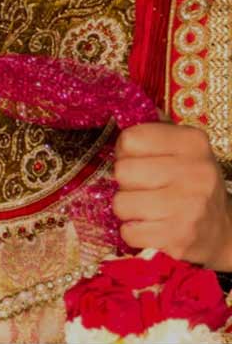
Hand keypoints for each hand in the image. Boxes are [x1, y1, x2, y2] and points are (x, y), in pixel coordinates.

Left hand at [113, 123, 231, 269]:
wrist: (221, 230)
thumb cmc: (190, 185)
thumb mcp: (182, 151)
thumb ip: (154, 131)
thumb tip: (124, 107)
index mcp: (192, 142)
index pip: (130, 139)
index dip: (126, 153)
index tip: (141, 162)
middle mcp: (195, 170)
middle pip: (122, 171)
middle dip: (126, 184)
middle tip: (145, 190)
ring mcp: (189, 205)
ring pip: (121, 203)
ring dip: (128, 211)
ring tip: (149, 210)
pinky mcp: (179, 236)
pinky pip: (129, 232)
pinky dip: (134, 233)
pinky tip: (153, 228)